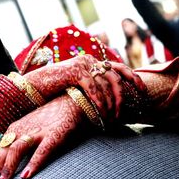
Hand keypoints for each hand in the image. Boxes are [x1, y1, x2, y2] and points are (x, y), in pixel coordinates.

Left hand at [0, 94, 83, 178]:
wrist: (70, 101)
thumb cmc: (49, 118)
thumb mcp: (29, 127)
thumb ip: (19, 141)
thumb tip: (11, 161)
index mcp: (14, 129)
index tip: (2, 178)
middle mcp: (21, 130)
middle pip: (2, 151)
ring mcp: (37, 132)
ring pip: (16, 151)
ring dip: (8, 168)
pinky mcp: (53, 136)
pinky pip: (41, 151)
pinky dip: (33, 164)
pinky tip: (27, 176)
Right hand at [25, 55, 145, 118]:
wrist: (35, 84)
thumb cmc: (56, 88)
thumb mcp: (78, 86)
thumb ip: (93, 87)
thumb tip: (109, 99)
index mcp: (93, 62)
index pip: (119, 67)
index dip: (133, 78)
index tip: (142, 90)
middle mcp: (91, 60)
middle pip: (116, 78)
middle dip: (122, 97)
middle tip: (125, 112)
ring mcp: (83, 65)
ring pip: (106, 85)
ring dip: (110, 104)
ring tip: (111, 118)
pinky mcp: (75, 72)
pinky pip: (93, 89)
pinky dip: (99, 102)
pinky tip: (101, 113)